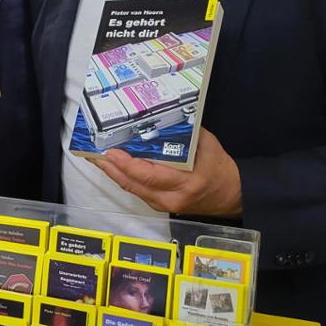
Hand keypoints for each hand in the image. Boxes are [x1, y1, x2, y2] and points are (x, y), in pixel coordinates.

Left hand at [92, 128, 242, 217]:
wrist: (232, 194)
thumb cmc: (219, 167)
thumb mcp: (206, 145)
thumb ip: (183, 133)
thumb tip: (158, 119)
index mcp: (187, 182)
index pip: (150, 175)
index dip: (127, 165)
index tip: (111, 152)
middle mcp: (172, 198)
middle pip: (133, 184)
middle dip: (110, 168)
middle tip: (93, 153)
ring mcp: (164, 205)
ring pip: (131, 189)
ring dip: (112, 173)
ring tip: (96, 157)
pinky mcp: (159, 206)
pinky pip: (136, 191)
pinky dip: (122, 178)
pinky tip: (111, 167)